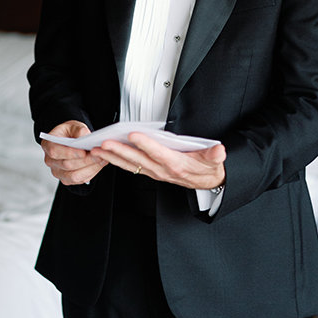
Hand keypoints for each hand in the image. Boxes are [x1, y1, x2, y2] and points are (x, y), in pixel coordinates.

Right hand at [41, 121, 106, 184]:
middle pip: (66, 165)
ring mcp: (58, 172)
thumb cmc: (69, 133)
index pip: (55, 152)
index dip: (69, 153)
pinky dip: (91, 173)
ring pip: (74, 176)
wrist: (70, 140)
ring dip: (90, 168)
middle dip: (84, 161)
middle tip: (98, 155)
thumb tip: (85, 136)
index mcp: (48, 145)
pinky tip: (99, 164)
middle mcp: (50, 161)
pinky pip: (80, 180)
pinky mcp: (67, 179)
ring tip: (102, 160)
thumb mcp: (72, 126)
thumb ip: (78, 130)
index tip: (83, 152)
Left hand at [90, 131, 225, 189]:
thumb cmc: (208, 168)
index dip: (146, 145)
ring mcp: (155, 173)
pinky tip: (107, 155)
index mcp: (177, 165)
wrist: (208, 182)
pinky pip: (131, 167)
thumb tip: (219, 151)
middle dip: (120, 151)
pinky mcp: (151, 172)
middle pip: (139, 160)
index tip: (133, 135)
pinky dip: (118, 161)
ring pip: (131, 165)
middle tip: (104, 143)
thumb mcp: (215, 161)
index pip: (159, 153)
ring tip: (98, 149)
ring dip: (113, 157)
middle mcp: (163, 171)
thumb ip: (215, 156)